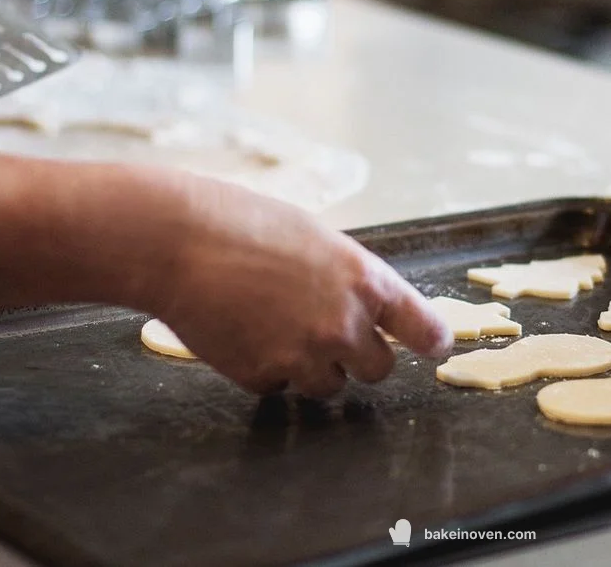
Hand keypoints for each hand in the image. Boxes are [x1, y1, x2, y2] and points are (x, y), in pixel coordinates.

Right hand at [143, 176, 451, 396]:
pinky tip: (241, 333)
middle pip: (378, 369)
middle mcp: (344, 325)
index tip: (435, 346)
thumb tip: (361, 307)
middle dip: (357, 357)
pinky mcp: (263, 377)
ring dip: (310, 367)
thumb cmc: (241, 222)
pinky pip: (278, 387)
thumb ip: (346, 277)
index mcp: (365, 281)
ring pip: (329, 386)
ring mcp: (304, 356)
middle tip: (326, 333)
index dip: (431, 340)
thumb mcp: (314, 237)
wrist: (175, 241)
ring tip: (273, 326)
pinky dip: (265, 370)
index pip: (423, 327)